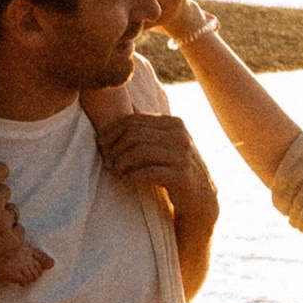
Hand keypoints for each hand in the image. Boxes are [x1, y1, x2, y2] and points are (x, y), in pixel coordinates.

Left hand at [97, 111, 214, 213]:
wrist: (200, 199)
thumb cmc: (176, 169)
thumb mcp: (168, 143)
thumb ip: (151, 126)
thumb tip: (128, 103)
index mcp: (175, 123)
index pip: (134, 120)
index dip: (112, 131)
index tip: (101, 143)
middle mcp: (181, 136)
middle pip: (134, 134)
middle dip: (115, 147)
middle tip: (107, 161)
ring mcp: (183, 155)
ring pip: (139, 151)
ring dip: (121, 163)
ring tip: (116, 172)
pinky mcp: (182, 176)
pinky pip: (148, 172)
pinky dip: (131, 176)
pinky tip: (126, 181)